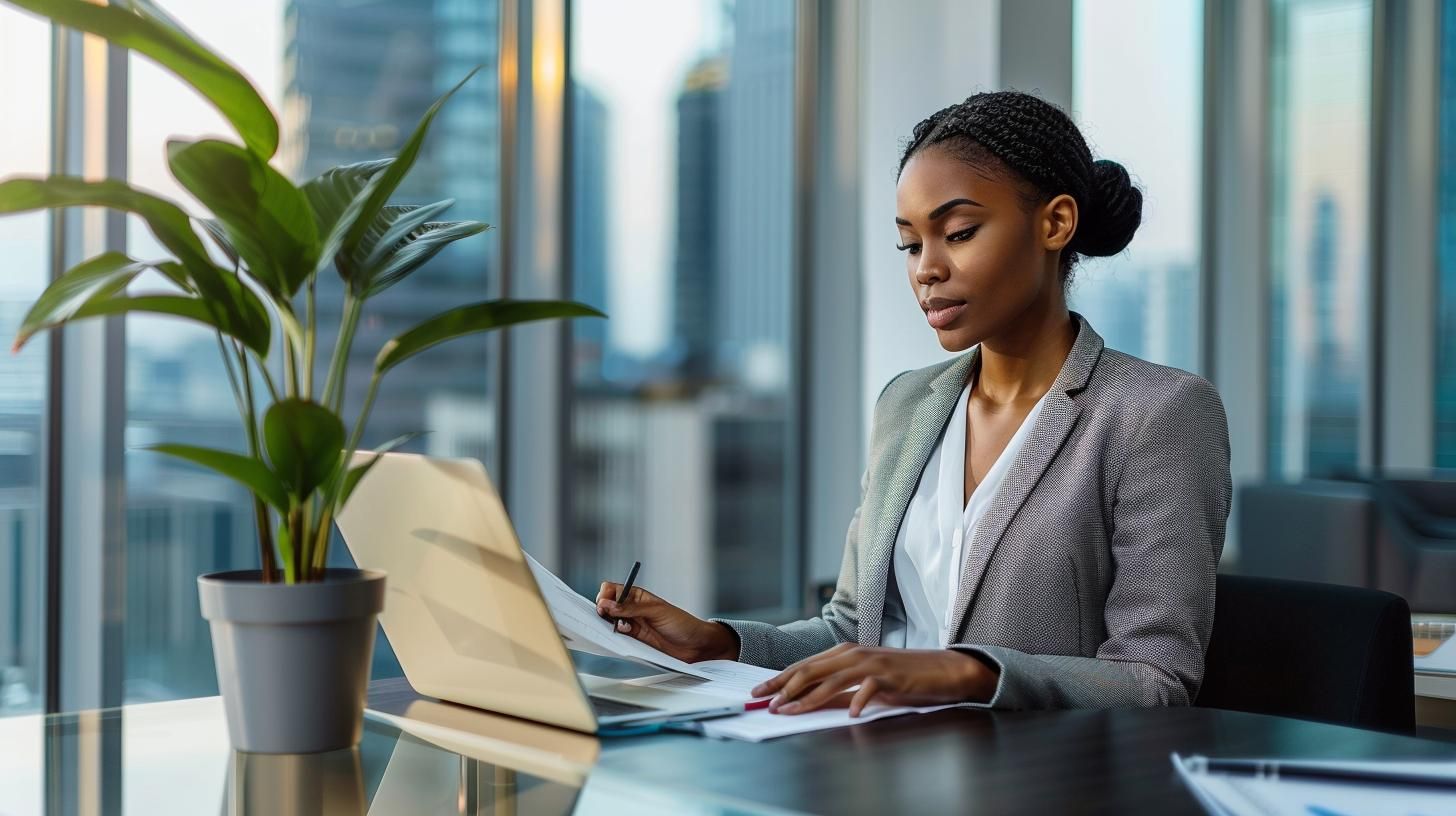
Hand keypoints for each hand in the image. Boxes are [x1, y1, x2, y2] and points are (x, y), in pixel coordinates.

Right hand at [595, 583, 739, 662]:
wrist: (695, 645)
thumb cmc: (681, 623)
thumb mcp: (656, 611)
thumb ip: (630, 609)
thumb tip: (607, 604)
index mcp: (638, 596)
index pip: (612, 589)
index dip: (605, 596)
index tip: (605, 605)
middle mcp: (633, 609)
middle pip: (607, 605)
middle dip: (604, 611)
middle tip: (611, 618)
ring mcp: (633, 624)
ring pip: (610, 621)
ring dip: (610, 624)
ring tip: (623, 628)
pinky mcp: (635, 639)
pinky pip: (618, 636)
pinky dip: (616, 636)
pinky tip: (625, 636)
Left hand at [750, 644, 998, 716]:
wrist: (940, 670)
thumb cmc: (901, 676)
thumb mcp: (863, 682)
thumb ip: (838, 689)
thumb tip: (807, 702)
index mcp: (844, 652)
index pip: (805, 665)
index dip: (780, 679)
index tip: (761, 693)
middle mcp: (854, 653)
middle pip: (812, 669)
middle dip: (785, 687)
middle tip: (767, 703)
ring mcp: (871, 662)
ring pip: (833, 679)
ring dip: (809, 697)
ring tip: (792, 711)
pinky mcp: (890, 674)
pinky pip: (869, 688)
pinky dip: (858, 701)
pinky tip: (851, 715)